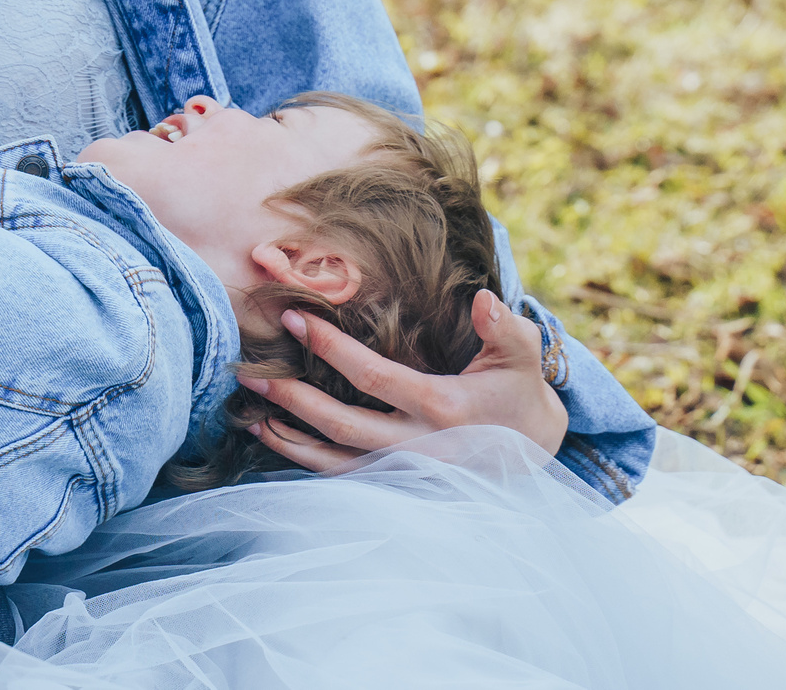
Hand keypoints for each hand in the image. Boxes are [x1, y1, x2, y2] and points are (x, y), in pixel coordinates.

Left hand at [243, 289, 567, 471]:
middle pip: (344, 427)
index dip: (332, 348)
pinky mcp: (399, 485)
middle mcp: (421, 448)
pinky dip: (307, 463)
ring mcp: (407, 473)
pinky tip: (276, 440)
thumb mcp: (522, 357)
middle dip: (294, 399)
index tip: (294, 319)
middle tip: (250, 374)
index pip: (374, 377)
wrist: (534, 450)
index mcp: (444, 409)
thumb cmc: (518, 392)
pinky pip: (345, 478)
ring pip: (338, 464)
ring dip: (290, 442)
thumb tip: (484, 299)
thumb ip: (506, 328)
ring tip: (251, 415)